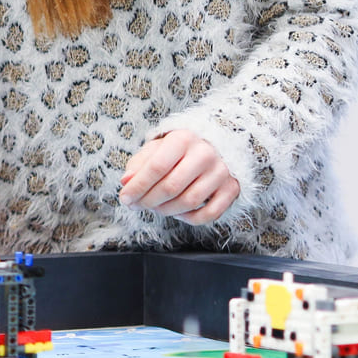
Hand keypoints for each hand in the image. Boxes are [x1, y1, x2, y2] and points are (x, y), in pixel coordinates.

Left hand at [118, 131, 238, 224]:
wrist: (218, 143)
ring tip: (155, 207)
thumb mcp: (157, 148)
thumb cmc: (180, 148)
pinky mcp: (232, 188)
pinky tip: (178, 212)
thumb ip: (139, 164)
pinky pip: (209, 213)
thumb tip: (126, 182)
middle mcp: (205, 154)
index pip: (157, 167)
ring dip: (166, 211)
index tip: (125, 198)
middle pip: (171, 187)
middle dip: (148, 201)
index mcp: (183, 139)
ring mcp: (221, 172)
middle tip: (137, 205)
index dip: (138, 186)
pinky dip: (190, 219)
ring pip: (189, 202)